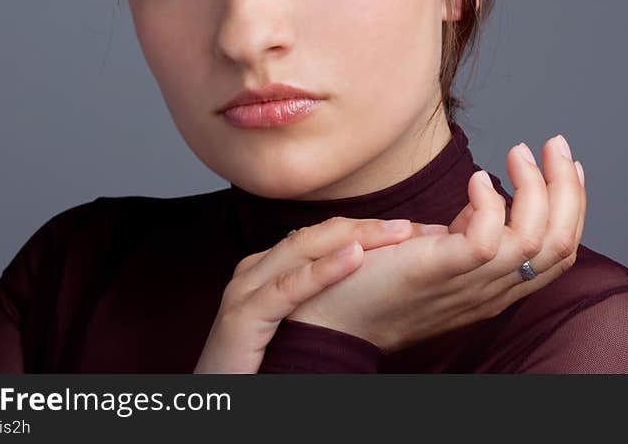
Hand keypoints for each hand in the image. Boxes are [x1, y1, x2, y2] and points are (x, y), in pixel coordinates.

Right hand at [193, 215, 417, 372]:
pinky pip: (289, 287)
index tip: (407, 233)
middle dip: (366, 228)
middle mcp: (254, 271)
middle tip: (412, 226)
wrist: (216, 401)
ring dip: (356, 237)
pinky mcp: (243, 317)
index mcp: (266, 269)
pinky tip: (356, 258)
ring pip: (304, 249)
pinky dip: (324, 270)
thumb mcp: (289, 323)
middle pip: (316, 235)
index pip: (321, 238)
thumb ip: (317, 299)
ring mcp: (245, 291)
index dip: (364, 231)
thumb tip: (365, 281)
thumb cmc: (257, 367)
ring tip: (397, 233)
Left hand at [286, 134, 586, 352]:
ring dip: (537, 187)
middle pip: (560, 245)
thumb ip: (467, 231)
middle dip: (568, 189)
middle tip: (555, 144)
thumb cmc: (378, 282)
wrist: (331, 320)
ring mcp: (467, 283)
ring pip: (536, 241)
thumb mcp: (439, 253)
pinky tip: (476, 179)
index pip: (558, 252)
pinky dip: (489, 203)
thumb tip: (487, 195)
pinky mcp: (438, 271)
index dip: (573, 206)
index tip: (566, 164)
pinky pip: (485, 240)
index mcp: (496, 285)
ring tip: (519, 151)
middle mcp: (492, 289)